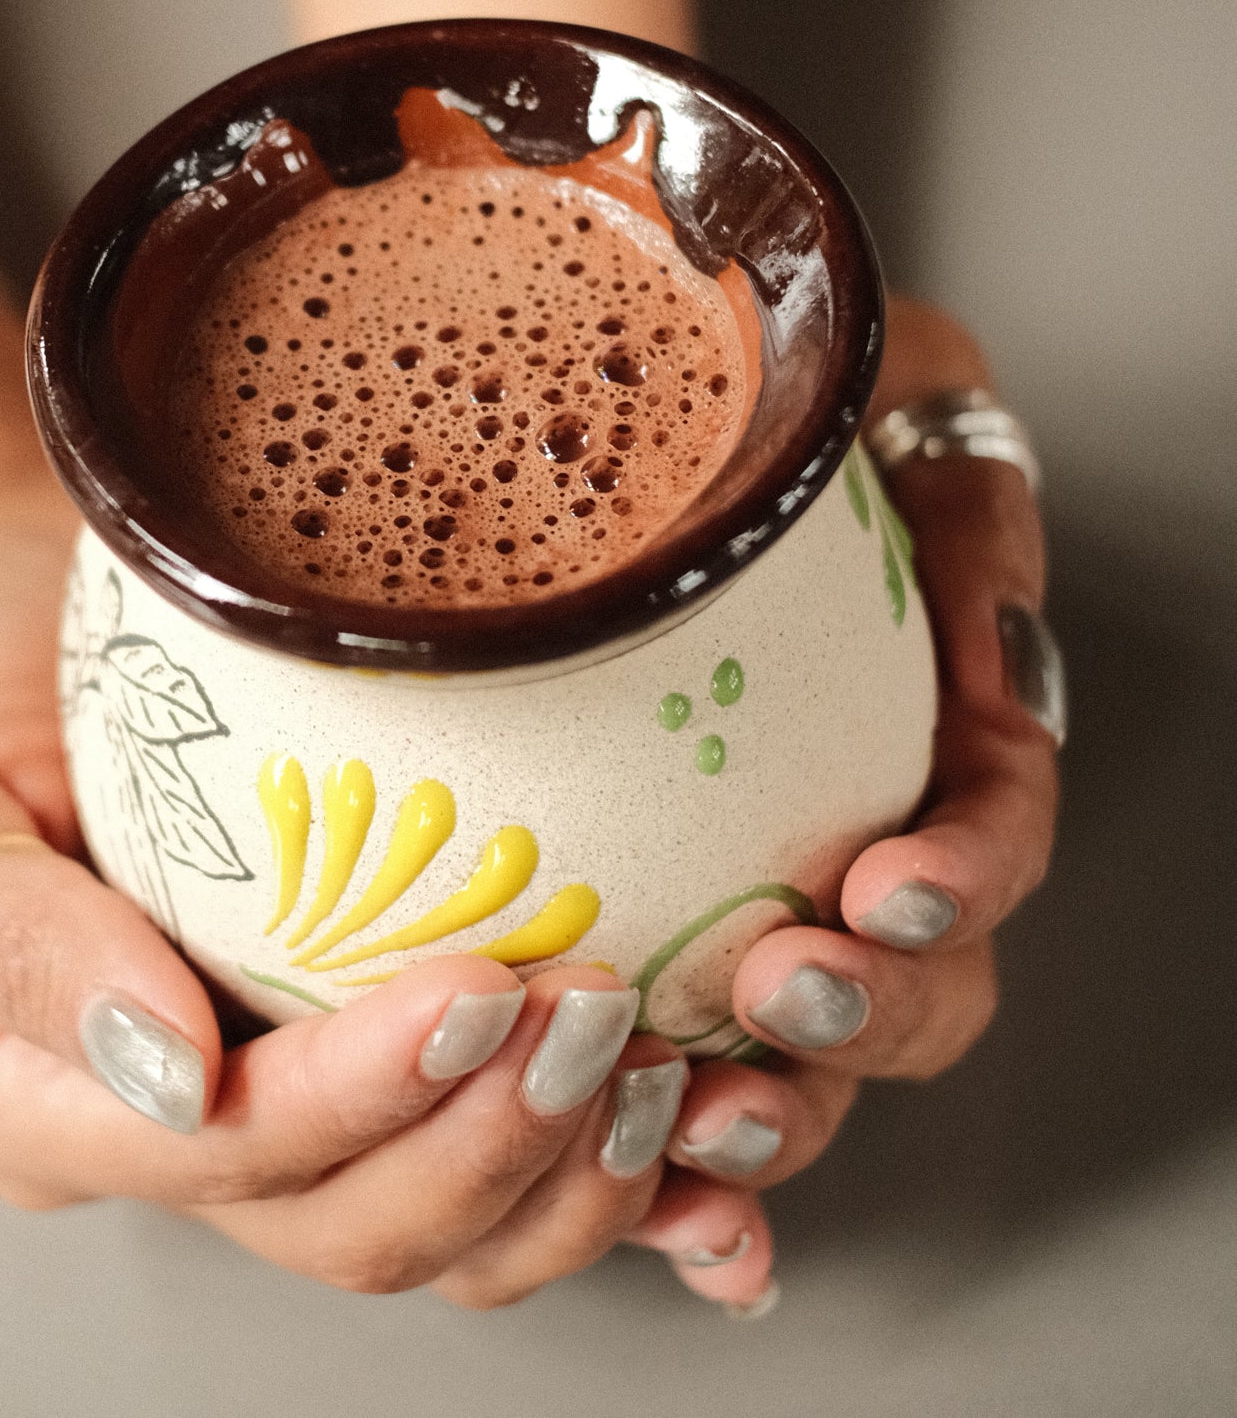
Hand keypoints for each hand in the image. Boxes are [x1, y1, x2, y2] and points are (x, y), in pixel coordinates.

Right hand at [0, 482, 720, 1306]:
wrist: (16, 617)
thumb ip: (6, 935)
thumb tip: (166, 1069)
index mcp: (46, 1100)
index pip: (222, 1153)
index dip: (357, 1099)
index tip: (473, 989)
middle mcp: (173, 1135)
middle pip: (352, 1223)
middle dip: (489, 1146)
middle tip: (597, 1017)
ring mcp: (278, 1111)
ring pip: (441, 1229)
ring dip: (568, 1176)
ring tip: (661, 1070)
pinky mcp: (360, 1061)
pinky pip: (494, 1163)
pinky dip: (605, 1181)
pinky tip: (707, 1161)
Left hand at [629, 295, 1061, 1306]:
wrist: (653, 446)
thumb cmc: (769, 433)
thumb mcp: (874, 424)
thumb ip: (956, 516)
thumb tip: (980, 641)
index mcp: (922, 736)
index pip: (987, 826)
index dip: (963, 875)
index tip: (890, 885)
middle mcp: (856, 838)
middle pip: (919, 981)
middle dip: (869, 1015)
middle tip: (785, 990)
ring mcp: (759, 906)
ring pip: (806, 1057)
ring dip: (773, 1111)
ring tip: (700, 1127)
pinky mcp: (648, 949)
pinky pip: (677, 1071)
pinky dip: (682, 1167)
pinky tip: (662, 1212)